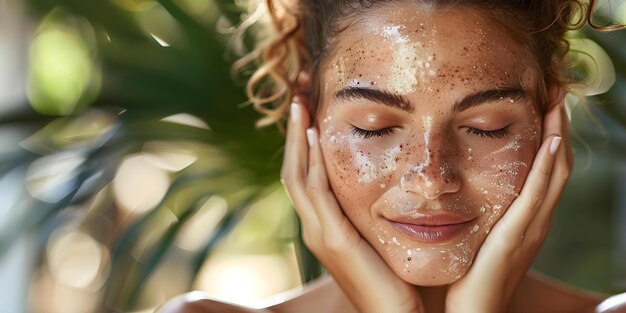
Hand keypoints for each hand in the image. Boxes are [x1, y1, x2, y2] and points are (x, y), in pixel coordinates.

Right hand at [280, 97, 422, 312]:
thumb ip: (377, 210)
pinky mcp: (333, 240)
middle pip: (293, 168)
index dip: (304, 140)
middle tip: (298, 93)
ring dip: (298, 137)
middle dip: (295, 130)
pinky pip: (316, 192)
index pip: (305, 173)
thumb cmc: (397, 280)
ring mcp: (319, 234)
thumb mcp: (381, 235)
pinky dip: (311, 161)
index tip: (311, 105)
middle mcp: (315, 227)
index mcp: (325, 225)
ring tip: (300, 102)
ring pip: (297, 175)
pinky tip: (316, 133)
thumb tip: (393, 180)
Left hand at [446, 102, 571, 312]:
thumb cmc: (465, 276)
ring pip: (554, 174)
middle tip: (556, 89)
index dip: (548, 134)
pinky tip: (551, 141)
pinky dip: (547, 168)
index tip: (542, 101)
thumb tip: (452, 181)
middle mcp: (534, 220)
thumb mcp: (474, 233)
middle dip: (559, 126)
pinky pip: (537, 196)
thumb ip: (474, 210)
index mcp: (523, 218)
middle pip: (556, 164)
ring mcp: (530, 228)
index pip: (543, 168)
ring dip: (558, 135)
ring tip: (557, 101)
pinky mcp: (517, 236)